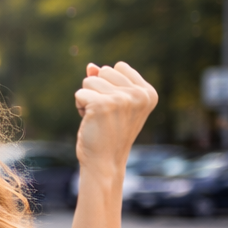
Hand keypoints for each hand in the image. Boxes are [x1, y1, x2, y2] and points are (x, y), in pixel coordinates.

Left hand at [75, 62, 157, 176]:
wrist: (105, 161)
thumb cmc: (109, 132)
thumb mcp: (113, 103)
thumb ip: (106, 81)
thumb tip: (91, 66)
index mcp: (148, 93)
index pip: (119, 66)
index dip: (109, 84)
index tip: (115, 106)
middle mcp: (139, 95)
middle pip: (103, 71)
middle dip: (97, 89)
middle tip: (104, 113)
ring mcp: (122, 99)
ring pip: (89, 80)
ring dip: (87, 98)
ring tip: (98, 117)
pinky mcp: (103, 104)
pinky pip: (80, 93)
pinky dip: (79, 105)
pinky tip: (89, 120)